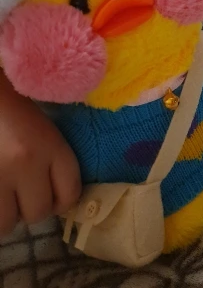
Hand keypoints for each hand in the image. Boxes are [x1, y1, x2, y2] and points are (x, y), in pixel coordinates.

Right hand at [0, 71, 80, 236]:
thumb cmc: (11, 104)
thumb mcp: (41, 125)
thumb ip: (52, 156)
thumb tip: (57, 194)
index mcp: (50, 144)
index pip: (70, 193)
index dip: (62, 200)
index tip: (53, 195)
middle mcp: (25, 164)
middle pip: (39, 212)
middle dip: (31, 206)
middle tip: (22, 192)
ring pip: (7, 223)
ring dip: (6, 213)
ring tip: (3, 191)